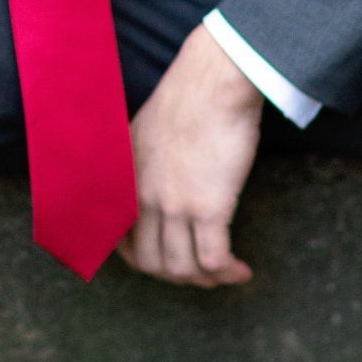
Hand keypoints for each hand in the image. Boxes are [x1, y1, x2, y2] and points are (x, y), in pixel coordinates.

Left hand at [119, 24, 263, 287]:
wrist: (214, 81)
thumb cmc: (188, 98)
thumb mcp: (143, 132)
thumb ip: (139, 164)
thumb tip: (150, 181)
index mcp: (126, 183)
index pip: (121, 244)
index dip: (145, 262)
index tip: (166, 264)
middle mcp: (144, 199)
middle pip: (152, 264)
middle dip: (178, 277)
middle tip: (201, 273)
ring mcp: (175, 205)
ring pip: (182, 268)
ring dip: (205, 280)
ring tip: (225, 274)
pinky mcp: (209, 207)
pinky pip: (213, 259)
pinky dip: (227, 272)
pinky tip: (241, 271)